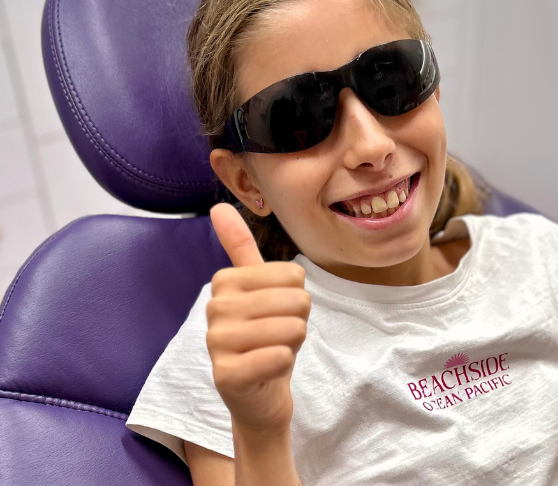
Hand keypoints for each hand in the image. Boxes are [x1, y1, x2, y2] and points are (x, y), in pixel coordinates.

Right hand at [206, 203, 310, 432]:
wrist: (257, 393)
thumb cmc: (264, 336)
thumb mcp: (257, 289)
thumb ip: (239, 248)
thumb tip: (218, 207)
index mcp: (225, 282)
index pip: (294, 275)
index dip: (297, 297)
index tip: (275, 313)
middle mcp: (215, 308)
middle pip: (296, 300)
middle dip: (298, 322)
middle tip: (277, 336)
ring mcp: (217, 343)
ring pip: (292, 328)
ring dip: (293, 344)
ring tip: (273, 351)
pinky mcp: (227, 375)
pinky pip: (281, 357)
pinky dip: (285, 364)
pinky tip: (268, 370)